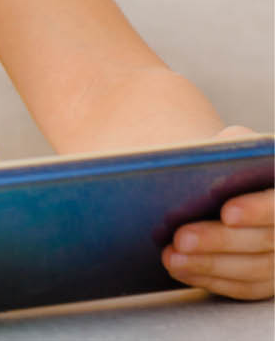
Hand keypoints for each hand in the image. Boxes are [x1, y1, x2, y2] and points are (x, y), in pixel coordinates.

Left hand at [162, 126, 273, 299]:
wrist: (226, 188)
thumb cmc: (227, 164)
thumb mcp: (231, 147)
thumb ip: (228, 148)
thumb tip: (202, 159)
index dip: (256, 210)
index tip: (226, 212)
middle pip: (263, 241)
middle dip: (218, 241)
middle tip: (180, 238)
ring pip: (251, 271)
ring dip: (207, 265)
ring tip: (170, 257)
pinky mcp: (266, 280)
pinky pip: (241, 287)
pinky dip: (208, 280)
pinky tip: (179, 269)